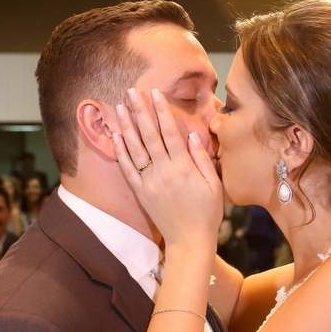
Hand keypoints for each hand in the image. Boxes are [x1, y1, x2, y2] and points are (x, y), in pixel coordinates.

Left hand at [112, 87, 222, 247]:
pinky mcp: (141, 193)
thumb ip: (202, 159)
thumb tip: (192, 136)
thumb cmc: (207, 213)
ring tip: (120, 107)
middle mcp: (164, 171)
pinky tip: (117, 136)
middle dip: (140, 111)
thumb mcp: (214, 185)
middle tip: (132, 91)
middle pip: (149, 135)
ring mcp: (150, 182)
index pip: (170, 132)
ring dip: (127, 126)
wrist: (189, 240)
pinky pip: (128, 169)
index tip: (156, 93)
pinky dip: (121, 152)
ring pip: (135, 149)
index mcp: (183, 167)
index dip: (162, 111)